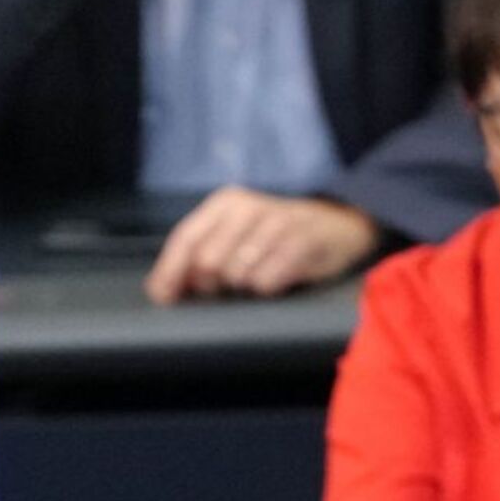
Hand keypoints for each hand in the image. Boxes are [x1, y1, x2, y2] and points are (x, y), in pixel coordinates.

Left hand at [144, 190, 378, 304]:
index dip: (170, 271)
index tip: (162, 297)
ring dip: (244, 286)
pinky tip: (277, 280)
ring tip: (258, 276)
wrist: (337, 225)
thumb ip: (201, 253)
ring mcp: (276, 224)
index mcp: (226, 203)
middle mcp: (248, 208)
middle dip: (213, 283)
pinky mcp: (301, 244)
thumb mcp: (237, 232)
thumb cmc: (278, 235)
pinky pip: (266, 282)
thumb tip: (162, 289)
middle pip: (208, 262)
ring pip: (236, 275)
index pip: (186, 238)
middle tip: (230, 284)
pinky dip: (267, 288)